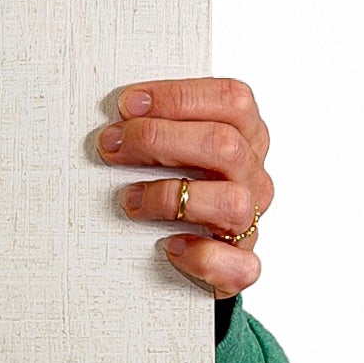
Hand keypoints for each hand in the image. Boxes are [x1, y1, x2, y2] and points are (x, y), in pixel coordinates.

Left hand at [96, 77, 272, 299]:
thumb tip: (117, 112)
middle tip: (111, 145)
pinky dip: (201, 256)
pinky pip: (237, 264)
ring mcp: (249, 222)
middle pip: (224, 145)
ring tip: (130, 199)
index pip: (231, 100)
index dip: (178, 97)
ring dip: (169, 197)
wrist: (187, 255)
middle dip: (158, 139)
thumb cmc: (175, 189)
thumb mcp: (173, 148)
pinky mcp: (240, 265)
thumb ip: (160, 124)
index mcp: (245, 137)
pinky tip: (169, 247)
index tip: (127, 104)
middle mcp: (252, 177)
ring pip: (230, 201)